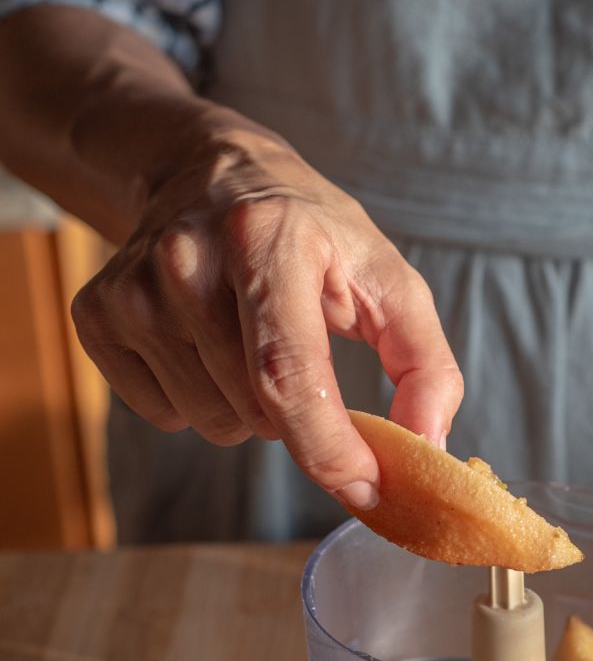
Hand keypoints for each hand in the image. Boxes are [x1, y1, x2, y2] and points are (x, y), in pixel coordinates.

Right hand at [70, 130, 462, 508]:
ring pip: (211, 422)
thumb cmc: (310, 233)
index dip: (328, 448)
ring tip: (251, 341)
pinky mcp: (98, 315)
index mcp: (266, 240)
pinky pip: (164, 416)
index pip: (288, 376)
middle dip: (297, 414)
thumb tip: (426, 447)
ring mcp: (133, 289)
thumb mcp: (387, 277)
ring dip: (248, 409)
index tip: (367, 488)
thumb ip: (425, 364)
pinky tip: (206, 344)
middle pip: (255, 411)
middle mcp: (187, 260)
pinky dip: (199, 400)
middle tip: (301, 352)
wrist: (209, 172)